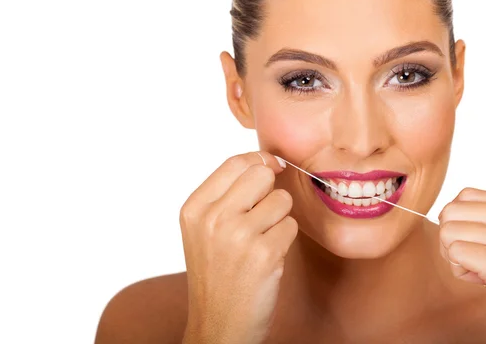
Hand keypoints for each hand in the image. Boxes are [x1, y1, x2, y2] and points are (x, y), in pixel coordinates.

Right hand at [179, 151, 297, 343]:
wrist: (218, 326)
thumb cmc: (215, 275)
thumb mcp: (203, 230)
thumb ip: (226, 196)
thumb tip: (266, 162)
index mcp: (194, 208)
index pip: (235, 163)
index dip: (260, 160)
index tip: (272, 166)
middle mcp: (213, 218)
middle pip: (261, 174)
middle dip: (270, 191)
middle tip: (263, 215)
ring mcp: (238, 236)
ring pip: (282, 200)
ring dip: (279, 219)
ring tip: (262, 241)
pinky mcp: (264, 254)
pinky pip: (291, 226)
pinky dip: (285, 241)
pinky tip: (268, 258)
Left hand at [439, 188, 485, 343]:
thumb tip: (444, 211)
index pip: (465, 195)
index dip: (458, 221)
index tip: (477, 244)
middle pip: (451, 212)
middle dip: (451, 239)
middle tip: (474, 261)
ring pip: (448, 232)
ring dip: (455, 258)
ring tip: (482, 272)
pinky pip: (455, 254)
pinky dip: (460, 272)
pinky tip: (484, 282)